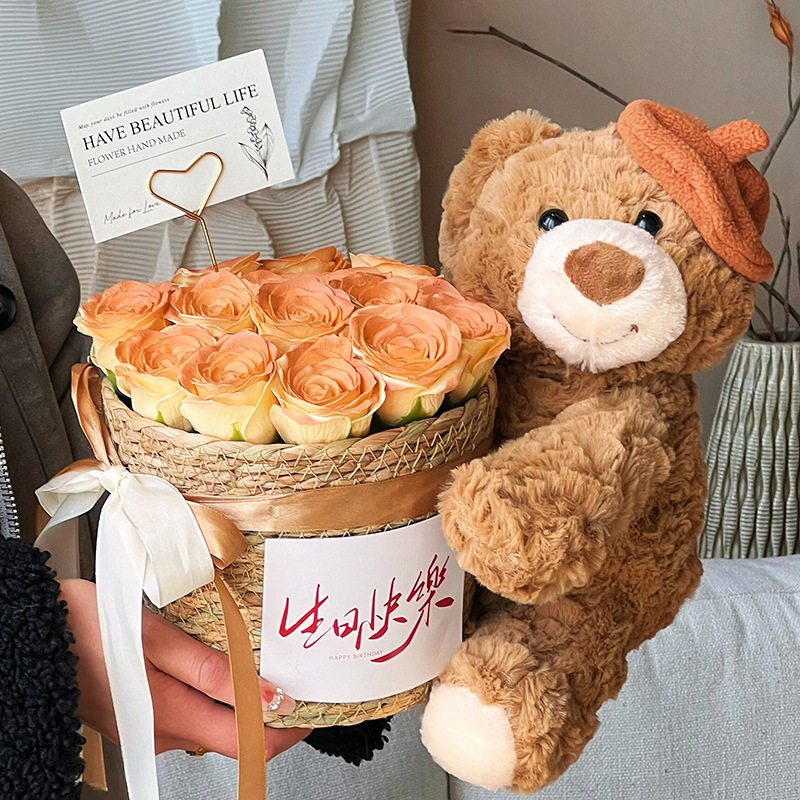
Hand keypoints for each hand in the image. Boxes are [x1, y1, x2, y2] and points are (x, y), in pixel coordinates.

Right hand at [60, 578, 307, 758]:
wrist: (32, 632)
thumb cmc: (84, 627)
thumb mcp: (153, 639)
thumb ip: (211, 669)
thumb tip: (268, 694)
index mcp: (172, 716)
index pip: (250, 741)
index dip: (289, 727)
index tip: (316, 701)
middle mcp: (166, 730)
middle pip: (236, 731)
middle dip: (273, 707)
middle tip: (300, 669)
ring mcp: (153, 724)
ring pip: (215, 718)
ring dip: (246, 694)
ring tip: (268, 656)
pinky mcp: (144, 710)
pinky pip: (193, 707)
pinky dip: (217, 689)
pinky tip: (224, 660)